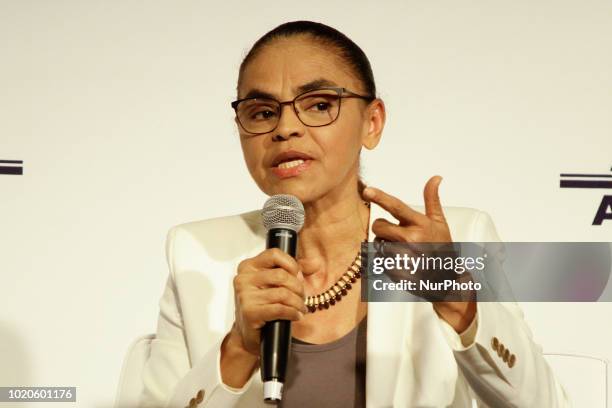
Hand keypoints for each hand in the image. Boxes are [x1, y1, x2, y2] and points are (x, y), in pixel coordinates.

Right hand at [230, 248, 308, 355]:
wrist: (248, 332)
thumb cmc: (263, 305)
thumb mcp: (273, 284)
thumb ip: (291, 270)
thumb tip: (314, 264)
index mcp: (248, 267)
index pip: (273, 254)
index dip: (291, 264)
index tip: (298, 275)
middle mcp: (243, 279)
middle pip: (281, 275)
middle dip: (298, 287)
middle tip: (302, 297)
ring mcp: (245, 296)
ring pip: (283, 294)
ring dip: (298, 303)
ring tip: (301, 308)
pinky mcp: (250, 312)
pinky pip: (280, 309)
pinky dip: (293, 313)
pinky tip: (296, 316)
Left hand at [363, 175, 475, 332]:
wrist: (447, 279)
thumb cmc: (442, 247)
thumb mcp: (439, 223)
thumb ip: (432, 200)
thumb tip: (435, 177)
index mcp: (421, 224)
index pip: (397, 206)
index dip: (380, 197)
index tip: (368, 191)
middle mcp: (412, 239)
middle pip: (378, 226)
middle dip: (383, 230)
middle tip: (399, 237)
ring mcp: (404, 256)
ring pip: (377, 244)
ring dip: (385, 247)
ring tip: (403, 252)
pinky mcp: (397, 272)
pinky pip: (379, 261)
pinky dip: (385, 262)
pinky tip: (401, 264)